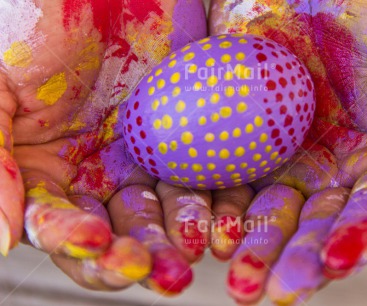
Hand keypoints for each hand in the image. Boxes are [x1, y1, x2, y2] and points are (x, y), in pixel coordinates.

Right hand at [0, 0, 206, 292]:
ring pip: (167, 212)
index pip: (61, 226)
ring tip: (197, 250)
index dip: (79, 242)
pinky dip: (218, 202)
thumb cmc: (37, 22)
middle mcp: (98, 172)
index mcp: (48, 171)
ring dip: (183, 236)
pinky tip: (227, 221)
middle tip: (167, 274)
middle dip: (141, 256)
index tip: (100, 244)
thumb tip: (1, 241)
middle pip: (121, 231)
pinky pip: (207, 177)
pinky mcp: (189, 139)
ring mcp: (146, 157)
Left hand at [209, 0, 366, 302]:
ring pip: (266, 213)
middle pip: (313, 226)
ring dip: (252, 247)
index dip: (356, 240)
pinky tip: (207, 231)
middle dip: (294, 260)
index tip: (336, 263)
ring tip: (237, 280)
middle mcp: (329, 171)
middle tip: (270, 293)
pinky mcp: (240, 142)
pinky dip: (217, 206)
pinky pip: (226, 179)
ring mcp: (282, 159)